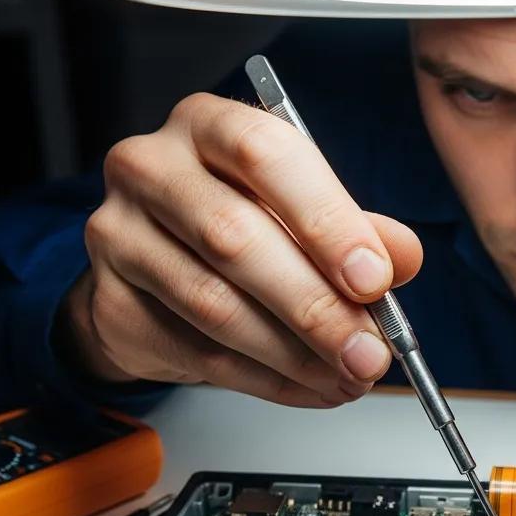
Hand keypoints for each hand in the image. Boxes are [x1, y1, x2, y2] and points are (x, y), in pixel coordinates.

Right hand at [61, 93, 421, 406]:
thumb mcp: (304, 213)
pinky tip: (313, 389)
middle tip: (369, 351)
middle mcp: (151, 169)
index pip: (265, 156)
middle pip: (235, 239)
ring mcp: (120, 235)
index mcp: (208, 127)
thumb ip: (357, 230)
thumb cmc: (239, 224)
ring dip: (295, 354)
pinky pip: (199, 354)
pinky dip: (269, 380)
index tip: (375, 280)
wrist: (153, 273)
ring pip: (215, 305)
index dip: (325, 221)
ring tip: (350, 378)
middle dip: (316, 306)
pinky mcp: (112, 303)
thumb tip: (404, 258)